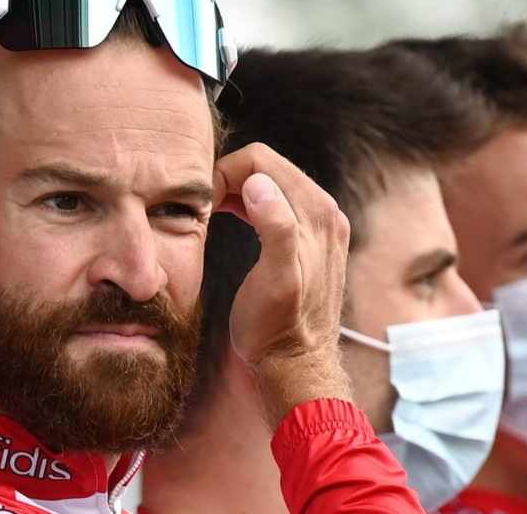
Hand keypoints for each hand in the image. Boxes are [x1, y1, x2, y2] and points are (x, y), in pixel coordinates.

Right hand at [213, 142, 352, 428]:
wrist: (295, 368)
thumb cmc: (277, 329)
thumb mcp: (274, 280)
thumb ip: (274, 227)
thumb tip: (257, 185)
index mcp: (315, 212)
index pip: (262, 159)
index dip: (225, 172)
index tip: (203, 203)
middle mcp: (323, 212)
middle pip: (267, 166)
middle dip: (230, 178)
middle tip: (203, 209)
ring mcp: (319, 226)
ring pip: (270, 183)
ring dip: (237, 190)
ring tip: (212, 214)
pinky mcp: (310, 241)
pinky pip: (276, 203)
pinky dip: (250, 203)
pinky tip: (231, 219)